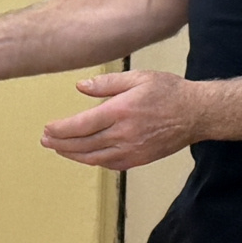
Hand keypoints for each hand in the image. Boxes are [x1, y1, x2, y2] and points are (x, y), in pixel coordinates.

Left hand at [40, 70, 202, 169]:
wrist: (197, 113)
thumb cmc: (168, 91)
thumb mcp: (137, 78)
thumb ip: (106, 84)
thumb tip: (79, 86)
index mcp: (120, 111)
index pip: (81, 125)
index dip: (60, 129)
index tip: (47, 129)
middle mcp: (123, 134)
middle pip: (83, 144)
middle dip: (60, 144)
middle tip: (45, 140)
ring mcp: (132, 150)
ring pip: (93, 157)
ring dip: (72, 155)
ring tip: (58, 149)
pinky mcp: (139, 159)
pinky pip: (109, 164)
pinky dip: (93, 161)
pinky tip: (83, 156)